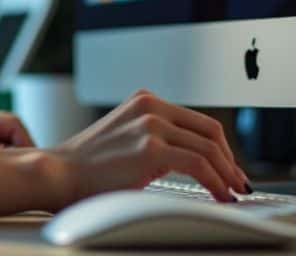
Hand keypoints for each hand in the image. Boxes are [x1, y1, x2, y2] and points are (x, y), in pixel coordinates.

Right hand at [49, 89, 249, 206]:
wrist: (59, 173)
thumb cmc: (87, 166)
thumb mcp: (125, 137)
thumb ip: (154, 137)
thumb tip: (193, 160)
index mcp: (145, 100)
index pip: (198, 121)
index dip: (221, 147)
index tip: (228, 167)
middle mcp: (150, 106)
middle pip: (210, 131)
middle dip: (229, 160)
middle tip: (237, 181)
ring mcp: (150, 124)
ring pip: (209, 148)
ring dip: (228, 174)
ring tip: (232, 192)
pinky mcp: (151, 148)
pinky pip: (199, 164)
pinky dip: (216, 182)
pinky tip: (220, 195)